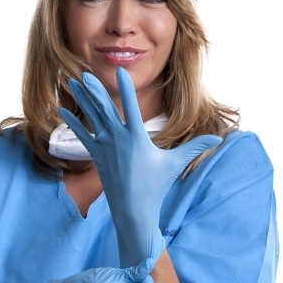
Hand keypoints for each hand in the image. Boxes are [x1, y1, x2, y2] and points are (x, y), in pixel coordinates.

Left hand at [58, 69, 221, 266]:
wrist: (133, 211)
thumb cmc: (156, 186)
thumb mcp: (176, 164)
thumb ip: (195, 147)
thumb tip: (219, 139)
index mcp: (137, 138)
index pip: (131, 107)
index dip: (125, 88)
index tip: (118, 71)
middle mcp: (119, 140)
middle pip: (105, 110)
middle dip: (95, 90)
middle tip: (85, 72)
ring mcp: (105, 148)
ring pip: (92, 118)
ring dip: (83, 99)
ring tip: (73, 82)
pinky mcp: (97, 156)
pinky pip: (82, 135)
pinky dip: (73, 122)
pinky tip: (63, 109)